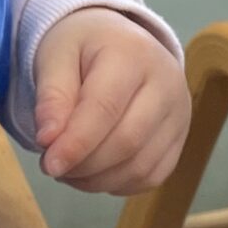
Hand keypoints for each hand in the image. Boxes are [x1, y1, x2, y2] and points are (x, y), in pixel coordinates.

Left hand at [32, 12, 189, 194]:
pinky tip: (92, 173)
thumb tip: (48, 140)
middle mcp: (167, 84)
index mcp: (134, 54)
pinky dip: (117, 184)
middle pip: (127, 141)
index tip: (49, 164)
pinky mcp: (179, 139)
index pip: (106, 108)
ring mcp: (179, 114)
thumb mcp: (56, 57)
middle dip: (84, 165)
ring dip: (97, 180)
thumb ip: (51, 96)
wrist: (118, 43)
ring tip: (68, 169)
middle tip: (51, 166)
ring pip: (141, 166)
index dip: (76, 143)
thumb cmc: (83, 48)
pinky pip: (151, 176)